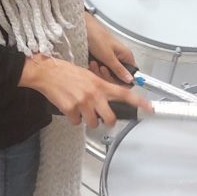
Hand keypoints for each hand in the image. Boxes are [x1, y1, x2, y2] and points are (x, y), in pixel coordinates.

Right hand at [20, 52, 149, 127]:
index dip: (139, 103)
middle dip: (107, 121)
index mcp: (100, 85)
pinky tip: (69, 108)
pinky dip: (73, 118)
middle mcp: (94, 95)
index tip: (149, 108)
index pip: (125, 94)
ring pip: (93, 123)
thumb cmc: (66, 72)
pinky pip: (76, 122)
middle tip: (102, 117)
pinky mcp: (70, 110)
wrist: (47, 73)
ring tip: (81, 108)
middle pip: (110, 118)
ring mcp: (82, 103)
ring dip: (88, 119)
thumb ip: (99, 87)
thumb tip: (106, 99)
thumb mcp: (88, 75)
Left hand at [85, 12, 134, 83]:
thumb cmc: (97, 37)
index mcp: (126, 56)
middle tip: (102, 68)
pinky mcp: (102, 60)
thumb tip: (131, 80)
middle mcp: (120, 58)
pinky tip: (91, 62)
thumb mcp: (108, 57)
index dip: (124, 81)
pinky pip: (101, 71)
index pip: (131, 75)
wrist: (83, 29)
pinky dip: (95, 69)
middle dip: (108, 76)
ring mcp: (111, 60)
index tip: (114, 82)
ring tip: (94, 63)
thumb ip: (119, 70)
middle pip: (118, 77)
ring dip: (99, 72)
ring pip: (108, 75)